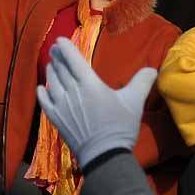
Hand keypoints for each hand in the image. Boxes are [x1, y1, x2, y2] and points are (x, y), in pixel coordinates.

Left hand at [36, 37, 157, 167]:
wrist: (104, 154)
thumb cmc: (119, 126)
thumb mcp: (134, 101)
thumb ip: (143, 81)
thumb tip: (153, 68)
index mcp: (89, 83)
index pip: (73, 59)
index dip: (65, 47)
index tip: (60, 39)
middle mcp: (72, 91)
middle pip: (60, 68)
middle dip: (57, 56)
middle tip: (55, 49)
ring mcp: (61, 106)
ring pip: (51, 83)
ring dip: (51, 71)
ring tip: (51, 65)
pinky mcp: (56, 120)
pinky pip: (44, 102)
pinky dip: (42, 92)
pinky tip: (41, 88)